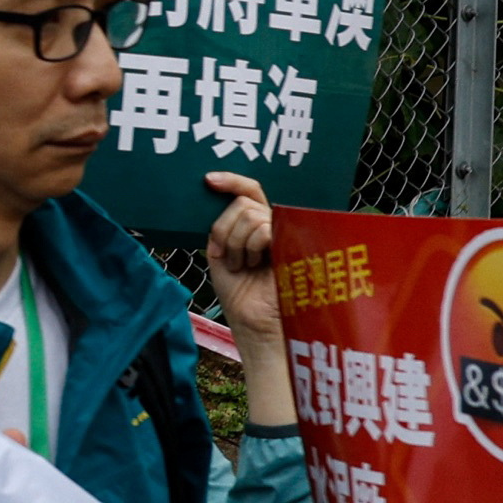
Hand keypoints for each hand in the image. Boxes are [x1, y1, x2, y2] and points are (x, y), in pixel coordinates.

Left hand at [200, 172, 281, 339]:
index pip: (249, 191)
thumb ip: (222, 227)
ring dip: (236, 245)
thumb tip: (216, 198)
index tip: (209, 180)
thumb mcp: (220, 254)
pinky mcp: (293, 244)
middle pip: (243, 203)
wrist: (254, 322)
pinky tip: (254, 266)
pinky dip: (250, 248)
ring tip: (244, 266)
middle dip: (225, 231)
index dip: (231, 181)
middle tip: (230, 258)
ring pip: (249, 216)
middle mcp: (272, 225)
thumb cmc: (238, 293)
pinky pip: (264, 229)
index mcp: (255, 225)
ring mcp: (284, 234)